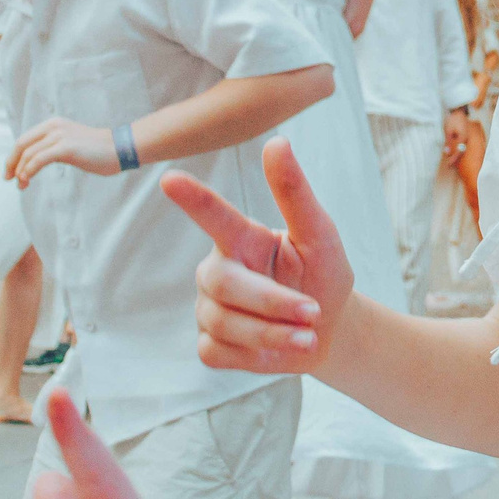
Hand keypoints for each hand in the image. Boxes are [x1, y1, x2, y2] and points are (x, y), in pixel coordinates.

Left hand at [8, 119, 116, 185]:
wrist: (120, 148)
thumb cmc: (98, 150)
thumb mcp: (70, 143)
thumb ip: (53, 147)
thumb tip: (36, 162)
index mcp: (53, 124)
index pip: (25, 139)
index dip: (13, 156)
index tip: (10, 172)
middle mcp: (53, 127)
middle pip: (22, 144)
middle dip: (11, 163)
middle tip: (8, 178)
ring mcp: (59, 136)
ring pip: (29, 153)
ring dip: (21, 171)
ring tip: (21, 185)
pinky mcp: (65, 147)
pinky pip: (39, 159)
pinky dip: (30, 170)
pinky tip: (27, 179)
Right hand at [167, 138, 345, 374]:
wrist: (329, 331)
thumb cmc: (322, 274)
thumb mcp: (320, 235)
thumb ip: (295, 194)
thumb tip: (277, 142)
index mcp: (243, 239)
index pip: (214, 217)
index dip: (194, 200)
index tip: (170, 180)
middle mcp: (218, 270)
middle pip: (223, 284)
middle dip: (272, 301)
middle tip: (313, 312)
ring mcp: (208, 308)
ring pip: (224, 324)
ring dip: (273, 333)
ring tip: (307, 335)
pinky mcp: (210, 344)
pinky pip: (219, 352)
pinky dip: (258, 357)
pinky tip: (278, 349)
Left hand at [441, 107, 469, 165]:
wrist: (458, 111)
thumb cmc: (453, 120)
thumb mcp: (448, 131)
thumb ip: (448, 142)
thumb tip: (447, 152)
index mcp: (463, 138)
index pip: (459, 151)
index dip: (453, 158)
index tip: (449, 164)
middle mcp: (466, 139)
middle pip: (461, 152)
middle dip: (455, 158)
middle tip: (449, 164)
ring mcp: (466, 138)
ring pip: (461, 149)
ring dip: (456, 154)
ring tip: (450, 160)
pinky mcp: (464, 136)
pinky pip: (461, 145)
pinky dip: (457, 149)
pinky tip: (452, 152)